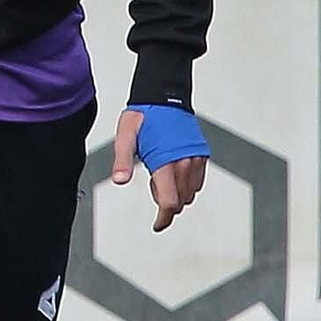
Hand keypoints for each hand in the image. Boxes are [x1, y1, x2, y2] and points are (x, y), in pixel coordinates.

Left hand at [112, 104, 207, 232]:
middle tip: (152, 183)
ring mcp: (196, 158)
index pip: (169, 202)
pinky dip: (188, 185)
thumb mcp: (126, 135)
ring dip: (177, 194)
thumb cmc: (144, 114)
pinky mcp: (202, 154)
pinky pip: (198, 181)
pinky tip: (174, 171)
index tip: (157, 225)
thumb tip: (119, 180)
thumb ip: (122, 160)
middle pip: (180, 201)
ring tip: (161, 173)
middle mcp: (185, 162)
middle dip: (166, 203)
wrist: (165, 95)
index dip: (163, 219)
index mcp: (166, 161)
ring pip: (191, 193)